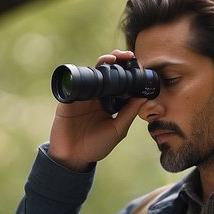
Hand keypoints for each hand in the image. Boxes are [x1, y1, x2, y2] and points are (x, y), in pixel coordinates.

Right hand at [47, 50, 145, 170]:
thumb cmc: (96, 146)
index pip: (120, 83)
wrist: (73, 157)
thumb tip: (144, 96)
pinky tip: (93, 70)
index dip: (128, 72)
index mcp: (109, 103)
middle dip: (116, 61)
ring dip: (102, 63)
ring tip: (112, 59)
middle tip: (126, 56)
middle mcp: (97, 96)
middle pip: (107, 73)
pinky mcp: (69, 98)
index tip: (138, 64)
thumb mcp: (118, 130)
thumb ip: (129, 113)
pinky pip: (76, 82)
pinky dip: (84, 74)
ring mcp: (83, 96)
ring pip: (93, 73)